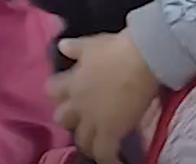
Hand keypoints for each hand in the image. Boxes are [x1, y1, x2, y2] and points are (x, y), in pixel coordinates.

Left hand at [48, 31, 159, 163]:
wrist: (144, 56)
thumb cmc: (119, 47)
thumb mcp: (93, 43)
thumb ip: (76, 48)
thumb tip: (61, 46)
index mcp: (71, 82)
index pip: (51, 90)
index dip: (59, 91)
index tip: (69, 89)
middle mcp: (77, 104)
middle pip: (62, 119)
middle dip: (71, 118)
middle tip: (84, 115)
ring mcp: (93, 120)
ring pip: (81, 139)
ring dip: (88, 139)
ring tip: (98, 140)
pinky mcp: (110, 131)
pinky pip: (104, 152)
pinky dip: (108, 158)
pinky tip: (114, 162)